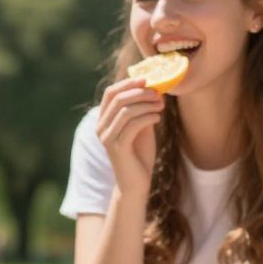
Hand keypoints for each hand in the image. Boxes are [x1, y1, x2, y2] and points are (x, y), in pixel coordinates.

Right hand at [96, 77, 163, 196]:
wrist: (136, 183)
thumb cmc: (139, 154)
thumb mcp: (141, 127)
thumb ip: (141, 110)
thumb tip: (153, 89)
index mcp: (104, 120)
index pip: (110, 93)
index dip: (128, 83)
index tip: (147, 79)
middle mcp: (101, 128)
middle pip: (118, 99)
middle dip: (140, 93)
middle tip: (158, 93)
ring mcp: (107, 138)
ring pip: (126, 110)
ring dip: (147, 104)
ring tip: (161, 106)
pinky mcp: (118, 148)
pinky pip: (133, 125)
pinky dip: (148, 117)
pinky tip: (158, 118)